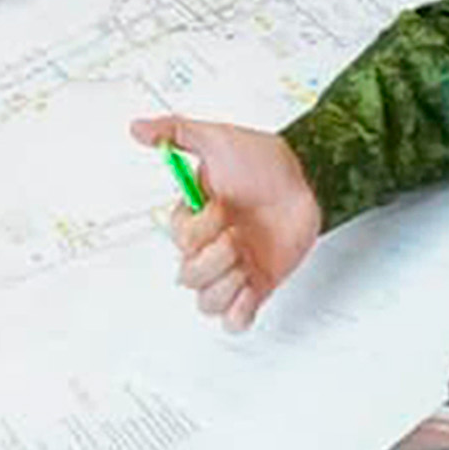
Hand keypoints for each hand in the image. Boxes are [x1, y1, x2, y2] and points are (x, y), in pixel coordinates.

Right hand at [128, 114, 323, 330]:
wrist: (311, 177)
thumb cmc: (264, 161)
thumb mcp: (217, 139)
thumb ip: (175, 132)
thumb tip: (137, 129)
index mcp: (195, 220)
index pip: (179, 241)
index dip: (199, 230)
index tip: (221, 207)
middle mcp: (210, 248)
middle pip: (188, 278)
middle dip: (214, 258)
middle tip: (238, 235)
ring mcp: (234, 270)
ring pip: (206, 304)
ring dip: (226, 284)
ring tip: (246, 261)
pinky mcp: (258, 286)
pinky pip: (236, 321)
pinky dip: (239, 312)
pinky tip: (251, 285)